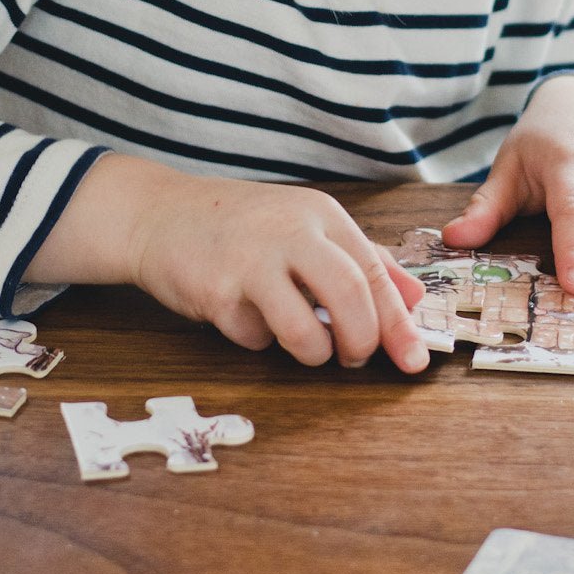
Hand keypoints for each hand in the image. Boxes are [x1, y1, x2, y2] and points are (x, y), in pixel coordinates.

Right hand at [130, 168, 428, 371]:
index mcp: (320, 214)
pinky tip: (244, 315)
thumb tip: (415, 297)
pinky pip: (255, 337)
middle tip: (356, 358)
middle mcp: (290, 230)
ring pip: (306, 331)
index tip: (415, 359)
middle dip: (363, 341)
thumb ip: (360, 259)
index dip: (399, 322)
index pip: (375, 272)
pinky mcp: (216, 289)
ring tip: (305, 344)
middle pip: (351, 297)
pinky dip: (258, 340)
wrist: (158, 213)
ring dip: (313, 353)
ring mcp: (251, 259)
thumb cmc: (239, 226)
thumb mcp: (304, 228)